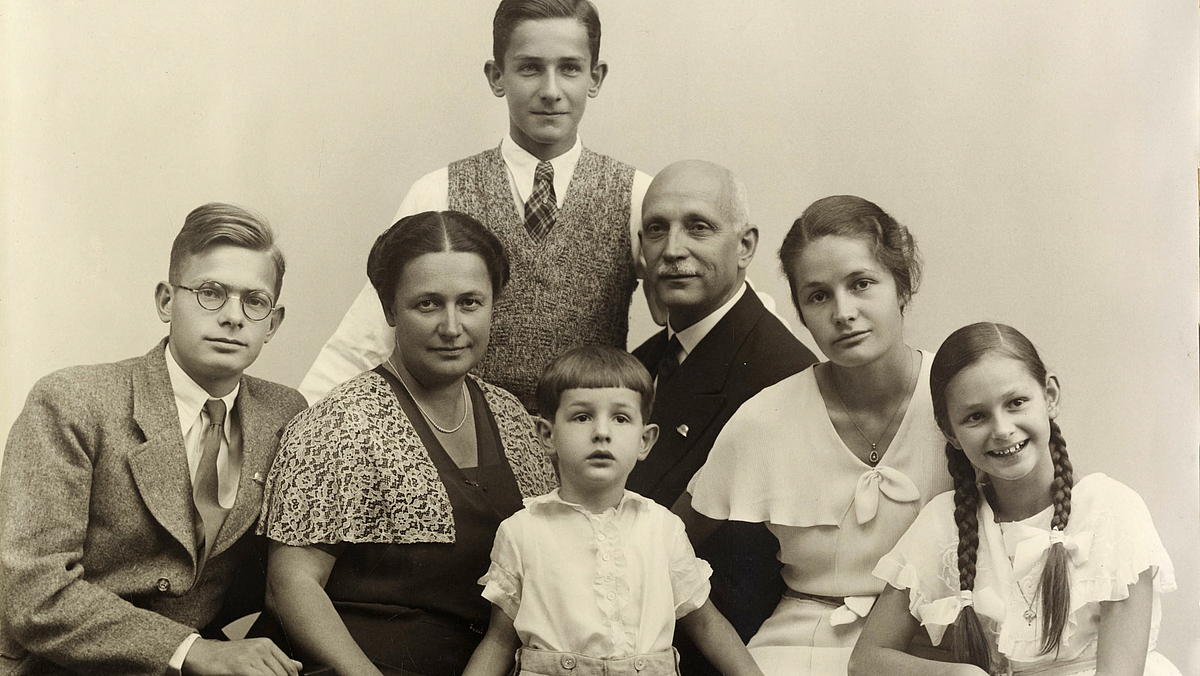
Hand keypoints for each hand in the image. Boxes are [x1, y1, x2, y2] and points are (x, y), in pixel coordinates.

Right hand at [182, 637, 301, 675]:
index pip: (289, 667)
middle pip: (283, 674)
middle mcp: (262, 647)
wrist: (201, 654)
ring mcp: (252, 656)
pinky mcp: (241, 666)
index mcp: (267, 644)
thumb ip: (276, 661)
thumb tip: (298, 667)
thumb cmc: (226, 657)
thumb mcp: (254, 654)